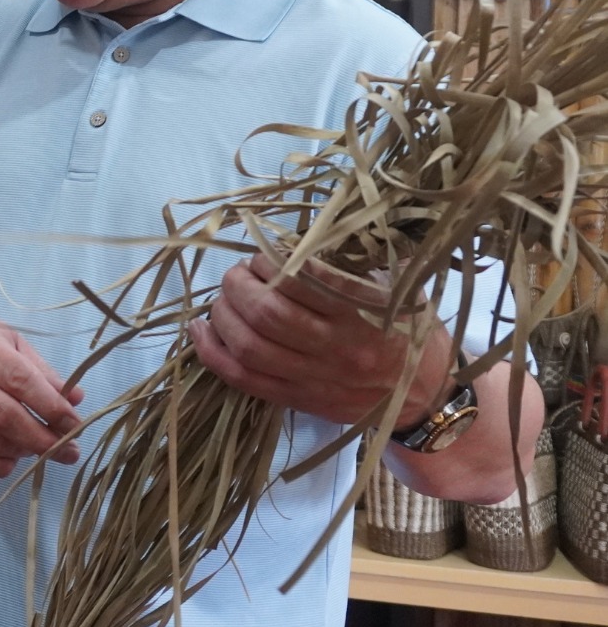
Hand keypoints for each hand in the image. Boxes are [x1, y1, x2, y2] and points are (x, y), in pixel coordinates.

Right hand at [0, 315, 82, 477]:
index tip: (75, 424)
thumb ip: (43, 371)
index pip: (22, 382)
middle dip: (44, 439)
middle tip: (69, 451)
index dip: (53, 408)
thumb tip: (76, 398)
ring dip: (24, 452)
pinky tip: (13, 458)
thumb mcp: (10, 341)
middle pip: (6, 418)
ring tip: (41, 448)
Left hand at [188, 253, 453, 426]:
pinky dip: (212, 353)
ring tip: (222, 298)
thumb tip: (318, 227)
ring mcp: (314, 377)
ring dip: (223, 315)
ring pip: (249, 347)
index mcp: (364, 314)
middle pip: (266, 314)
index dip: (270, 261)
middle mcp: (338, 348)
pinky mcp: (298, 399)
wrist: (427, 397)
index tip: (265, 253)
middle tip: (237, 274)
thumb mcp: (402, 288)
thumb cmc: (411, 331)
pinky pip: (243, 379)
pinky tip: (199, 330)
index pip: (302, 281)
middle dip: (238, 286)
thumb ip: (365, 259)